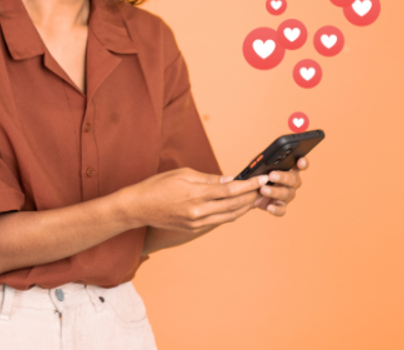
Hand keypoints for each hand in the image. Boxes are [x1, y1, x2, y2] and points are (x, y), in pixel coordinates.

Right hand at [124, 167, 266, 231]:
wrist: (138, 207)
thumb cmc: (158, 186)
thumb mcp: (183, 174)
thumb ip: (208, 179)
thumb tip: (228, 180)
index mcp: (197, 195)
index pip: (231, 190)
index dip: (249, 184)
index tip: (262, 179)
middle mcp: (199, 212)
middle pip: (234, 205)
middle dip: (251, 196)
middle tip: (265, 188)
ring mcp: (196, 223)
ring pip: (228, 217)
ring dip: (244, 208)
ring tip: (256, 198)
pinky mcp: (193, 229)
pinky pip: (217, 222)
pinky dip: (230, 214)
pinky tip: (237, 208)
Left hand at [252, 156, 308, 216]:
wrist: (252, 192)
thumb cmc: (259, 175)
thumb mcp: (260, 166)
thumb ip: (263, 163)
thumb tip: (261, 163)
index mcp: (290, 169)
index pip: (301, 165)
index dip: (303, 163)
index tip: (299, 161)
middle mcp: (292, 183)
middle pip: (293, 179)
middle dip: (282, 177)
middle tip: (271, 175)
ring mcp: (287, 196)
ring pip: (286, 194)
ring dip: (274, 191)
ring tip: (263, 189)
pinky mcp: (281, 207)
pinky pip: (281, 210)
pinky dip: (276, 209)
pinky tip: (269, 207)